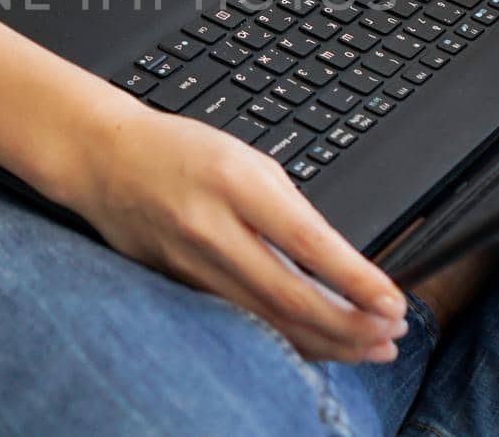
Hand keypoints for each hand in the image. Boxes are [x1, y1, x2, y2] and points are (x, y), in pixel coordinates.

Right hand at [50, 99, 409, 362]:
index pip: (308, 244)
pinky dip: (284, 340)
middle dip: (350, 325)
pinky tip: (318, 345)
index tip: (393, 302)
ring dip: (326, 342)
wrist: (105, 160)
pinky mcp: (177, 287)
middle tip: (391, 332)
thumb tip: (341, 264)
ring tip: (370, 347)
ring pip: (267, 322)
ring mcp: (189, 265)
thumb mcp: (247, 159)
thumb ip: (290, 210)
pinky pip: (240, 324)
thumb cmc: (182, 153)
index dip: (357, 281)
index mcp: (236, 183)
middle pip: (290, 296)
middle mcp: (211, 229)